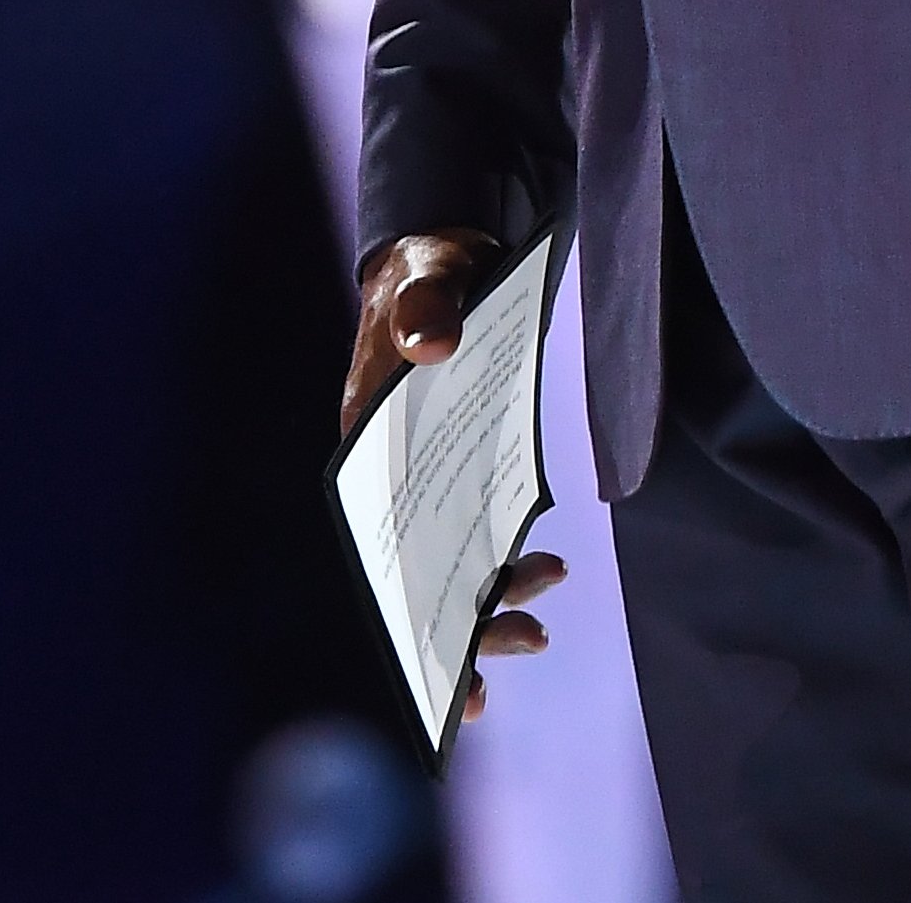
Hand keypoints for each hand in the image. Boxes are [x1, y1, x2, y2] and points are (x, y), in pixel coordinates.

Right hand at [341, 229, 565, 723]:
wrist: (450, 261)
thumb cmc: (427, 271)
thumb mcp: (428, 275)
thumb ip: (425, 306)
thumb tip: (430, 342)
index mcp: (365, 437)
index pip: (380, 532)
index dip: (405, 598)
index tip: (434, 651)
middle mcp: (392, 469)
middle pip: (422, 563)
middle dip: (468, 616)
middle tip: (532, 635)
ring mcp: (431, 471)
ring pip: (455, 555)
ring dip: (493, 597)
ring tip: (544, 617)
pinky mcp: (467, 462)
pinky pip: (482, 525)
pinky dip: (505, 562)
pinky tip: (538, 577)